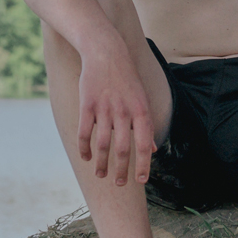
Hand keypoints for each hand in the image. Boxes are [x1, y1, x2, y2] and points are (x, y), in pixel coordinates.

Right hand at [76, 40, 155, 184]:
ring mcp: (105, 108)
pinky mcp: (87, 105)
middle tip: (120, 184)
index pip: (144, 143)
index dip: (143, 164)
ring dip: (102, 163)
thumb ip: (146, 125)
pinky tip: (86, 157)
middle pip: (124, 148)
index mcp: (141, 110)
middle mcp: (124, 111)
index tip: (140, 181)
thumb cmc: (127, 79)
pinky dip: (84, 148)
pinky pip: (85, 132)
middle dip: (122, 170)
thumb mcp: (143, 99)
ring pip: (103, 144)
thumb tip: (153, 150)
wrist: (106, 53)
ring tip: (101, 175)